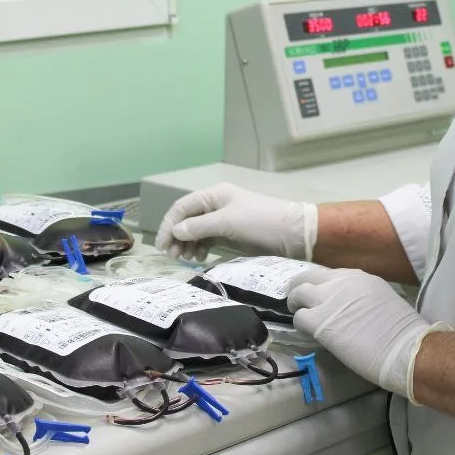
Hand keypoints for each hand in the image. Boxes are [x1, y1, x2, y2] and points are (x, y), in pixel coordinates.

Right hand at [154, 182, 316, 261]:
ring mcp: (223, 220)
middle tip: (172, 256)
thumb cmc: (260, 222)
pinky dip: (199, 248)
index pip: (182, 208)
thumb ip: (199, 226)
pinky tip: (198, 258)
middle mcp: (216, 205)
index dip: (168, 225)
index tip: (162, 246)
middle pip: (187, 220)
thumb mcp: (228, 223)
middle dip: (176, 236)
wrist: (292, 234)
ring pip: (196, 231)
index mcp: (214, 195)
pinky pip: (207, 239)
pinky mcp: (230, 234)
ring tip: (185, 259)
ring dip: (187, 244)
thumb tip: (175, 231)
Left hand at [287, 266, 447, 399]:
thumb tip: (351, 309)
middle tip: (301, 303)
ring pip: (298, 293)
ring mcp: (328, 300)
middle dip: (302, 288)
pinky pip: (299, 318)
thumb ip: (363, 299)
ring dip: (297, 304)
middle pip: (309, 276)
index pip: (330, 275)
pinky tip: (307, 333)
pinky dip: (300, 325)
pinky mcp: (319, 322)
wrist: (405, 349)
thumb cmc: (402, 333)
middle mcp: (341, 282)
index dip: (323, 287)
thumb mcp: (383, 301)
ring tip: (300, 316)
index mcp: (359, 278)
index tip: (323, 298)